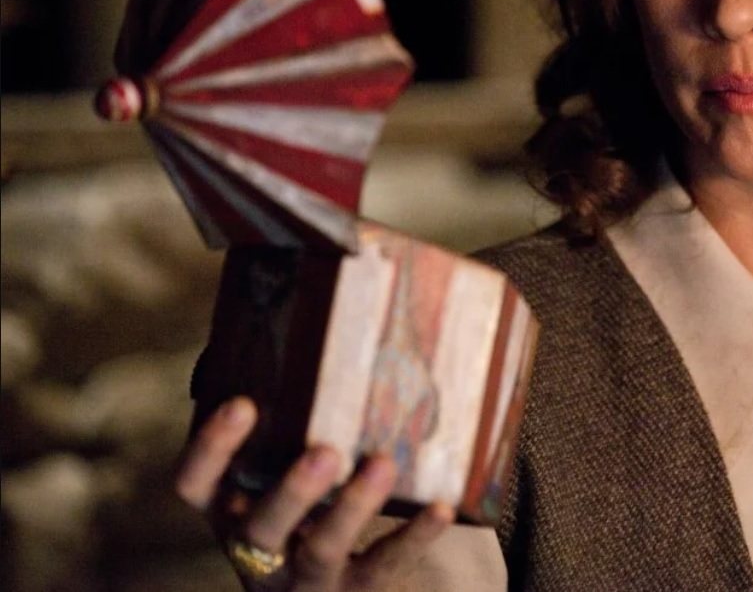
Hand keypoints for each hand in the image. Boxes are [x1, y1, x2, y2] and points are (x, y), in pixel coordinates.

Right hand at [175, 396, 452, 590]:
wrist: (339, 588)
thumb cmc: (308, 502)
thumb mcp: (280, 465)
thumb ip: (283, 409)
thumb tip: (289, 306)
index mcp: (230, 507)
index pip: (193, 485)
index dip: (210, 448)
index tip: (242, 402)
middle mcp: (258, 549)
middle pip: (259, 526)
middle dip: (291, 489)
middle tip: (325, 450)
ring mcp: (306, 578)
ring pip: (321, 550)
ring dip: (352, 508)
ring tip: (382, 465)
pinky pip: (384, 567)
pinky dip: (413, 536)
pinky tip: (440, 505)